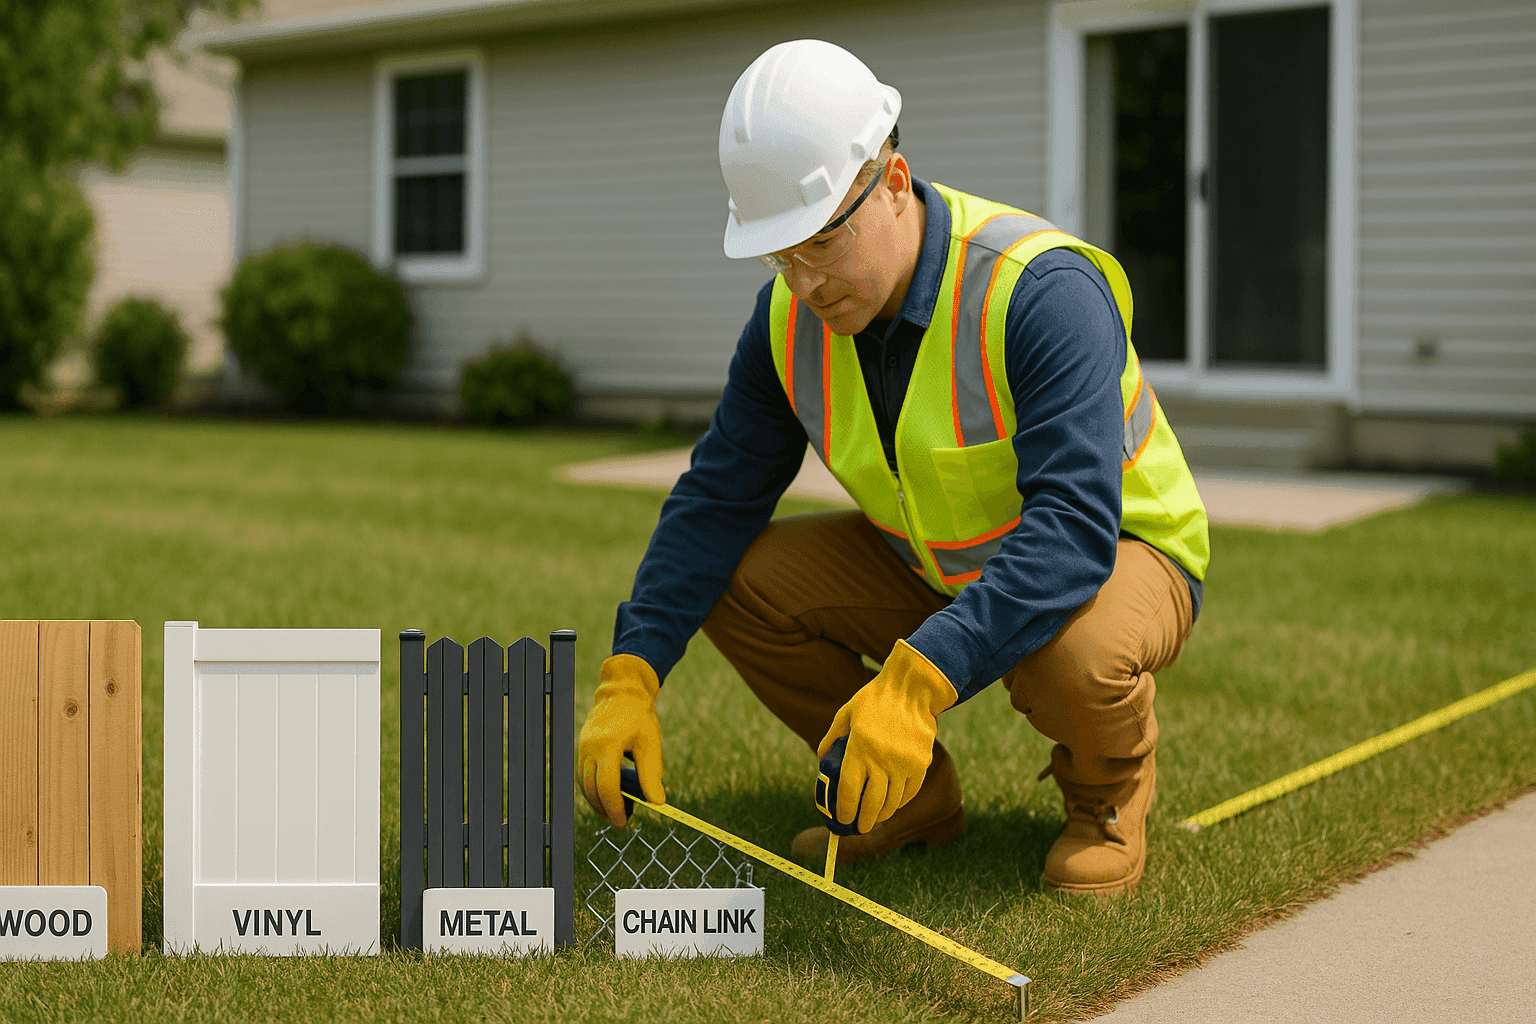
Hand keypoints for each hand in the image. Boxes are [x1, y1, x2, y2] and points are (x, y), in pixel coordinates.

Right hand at [578, 654, 664, 827]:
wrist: (623, 692)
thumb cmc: (639, 717)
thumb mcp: (650, 744)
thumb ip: (652, 775)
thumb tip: (657, 802)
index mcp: (608, 745)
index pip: (606, 787)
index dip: (614, 808)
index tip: (623, 822)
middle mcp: (589, 748)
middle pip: (591, 789)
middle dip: (605, 809)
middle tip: (622, 820)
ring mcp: (582, 747)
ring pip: (583, 784)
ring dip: (597, 801)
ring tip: (616, 809)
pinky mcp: (581, 747)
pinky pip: (582, 774)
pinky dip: (592, 788)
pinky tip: (607, 793)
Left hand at [817, 639, 957, 833]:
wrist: (913, 688)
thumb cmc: (875, 699)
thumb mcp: (845, 713)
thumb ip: (832, 738)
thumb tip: (821, 760)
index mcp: (859, 748)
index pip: (849, 790)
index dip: (844, 810)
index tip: (842, 820)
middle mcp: (882, 759)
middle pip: (871, 803)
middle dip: (863, 820)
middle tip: (859, 828)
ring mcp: (904, 763)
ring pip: (892, 801)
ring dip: (882, 815)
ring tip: (875, 820)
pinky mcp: (921, 764)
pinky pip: (910, 791)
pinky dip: (900, 802)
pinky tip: (893, 805)